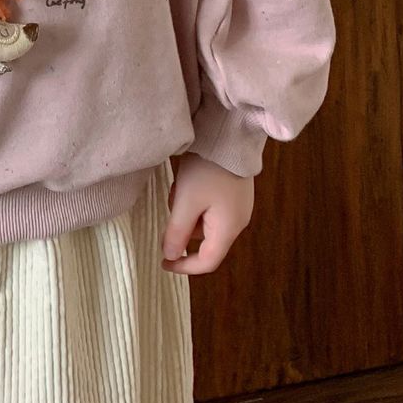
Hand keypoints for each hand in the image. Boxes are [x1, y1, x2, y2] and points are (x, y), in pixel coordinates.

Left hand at [162, 152, 253, 274]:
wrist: (229, 136)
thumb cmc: (207, 170)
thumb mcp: (186, 201)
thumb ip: (177, 232)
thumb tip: (171, 256)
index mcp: (228, 229)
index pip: (207, 262)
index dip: (184, 266)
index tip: (163, 262)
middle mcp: (238, 222)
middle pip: (205, 241)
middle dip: (183, 228)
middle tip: (173, 202)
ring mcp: (239, 207)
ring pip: (206, 223)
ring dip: (188, 212)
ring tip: (181, 186)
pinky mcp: (235, 194)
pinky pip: (211, 209)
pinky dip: (196, 202)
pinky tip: (190, 181)